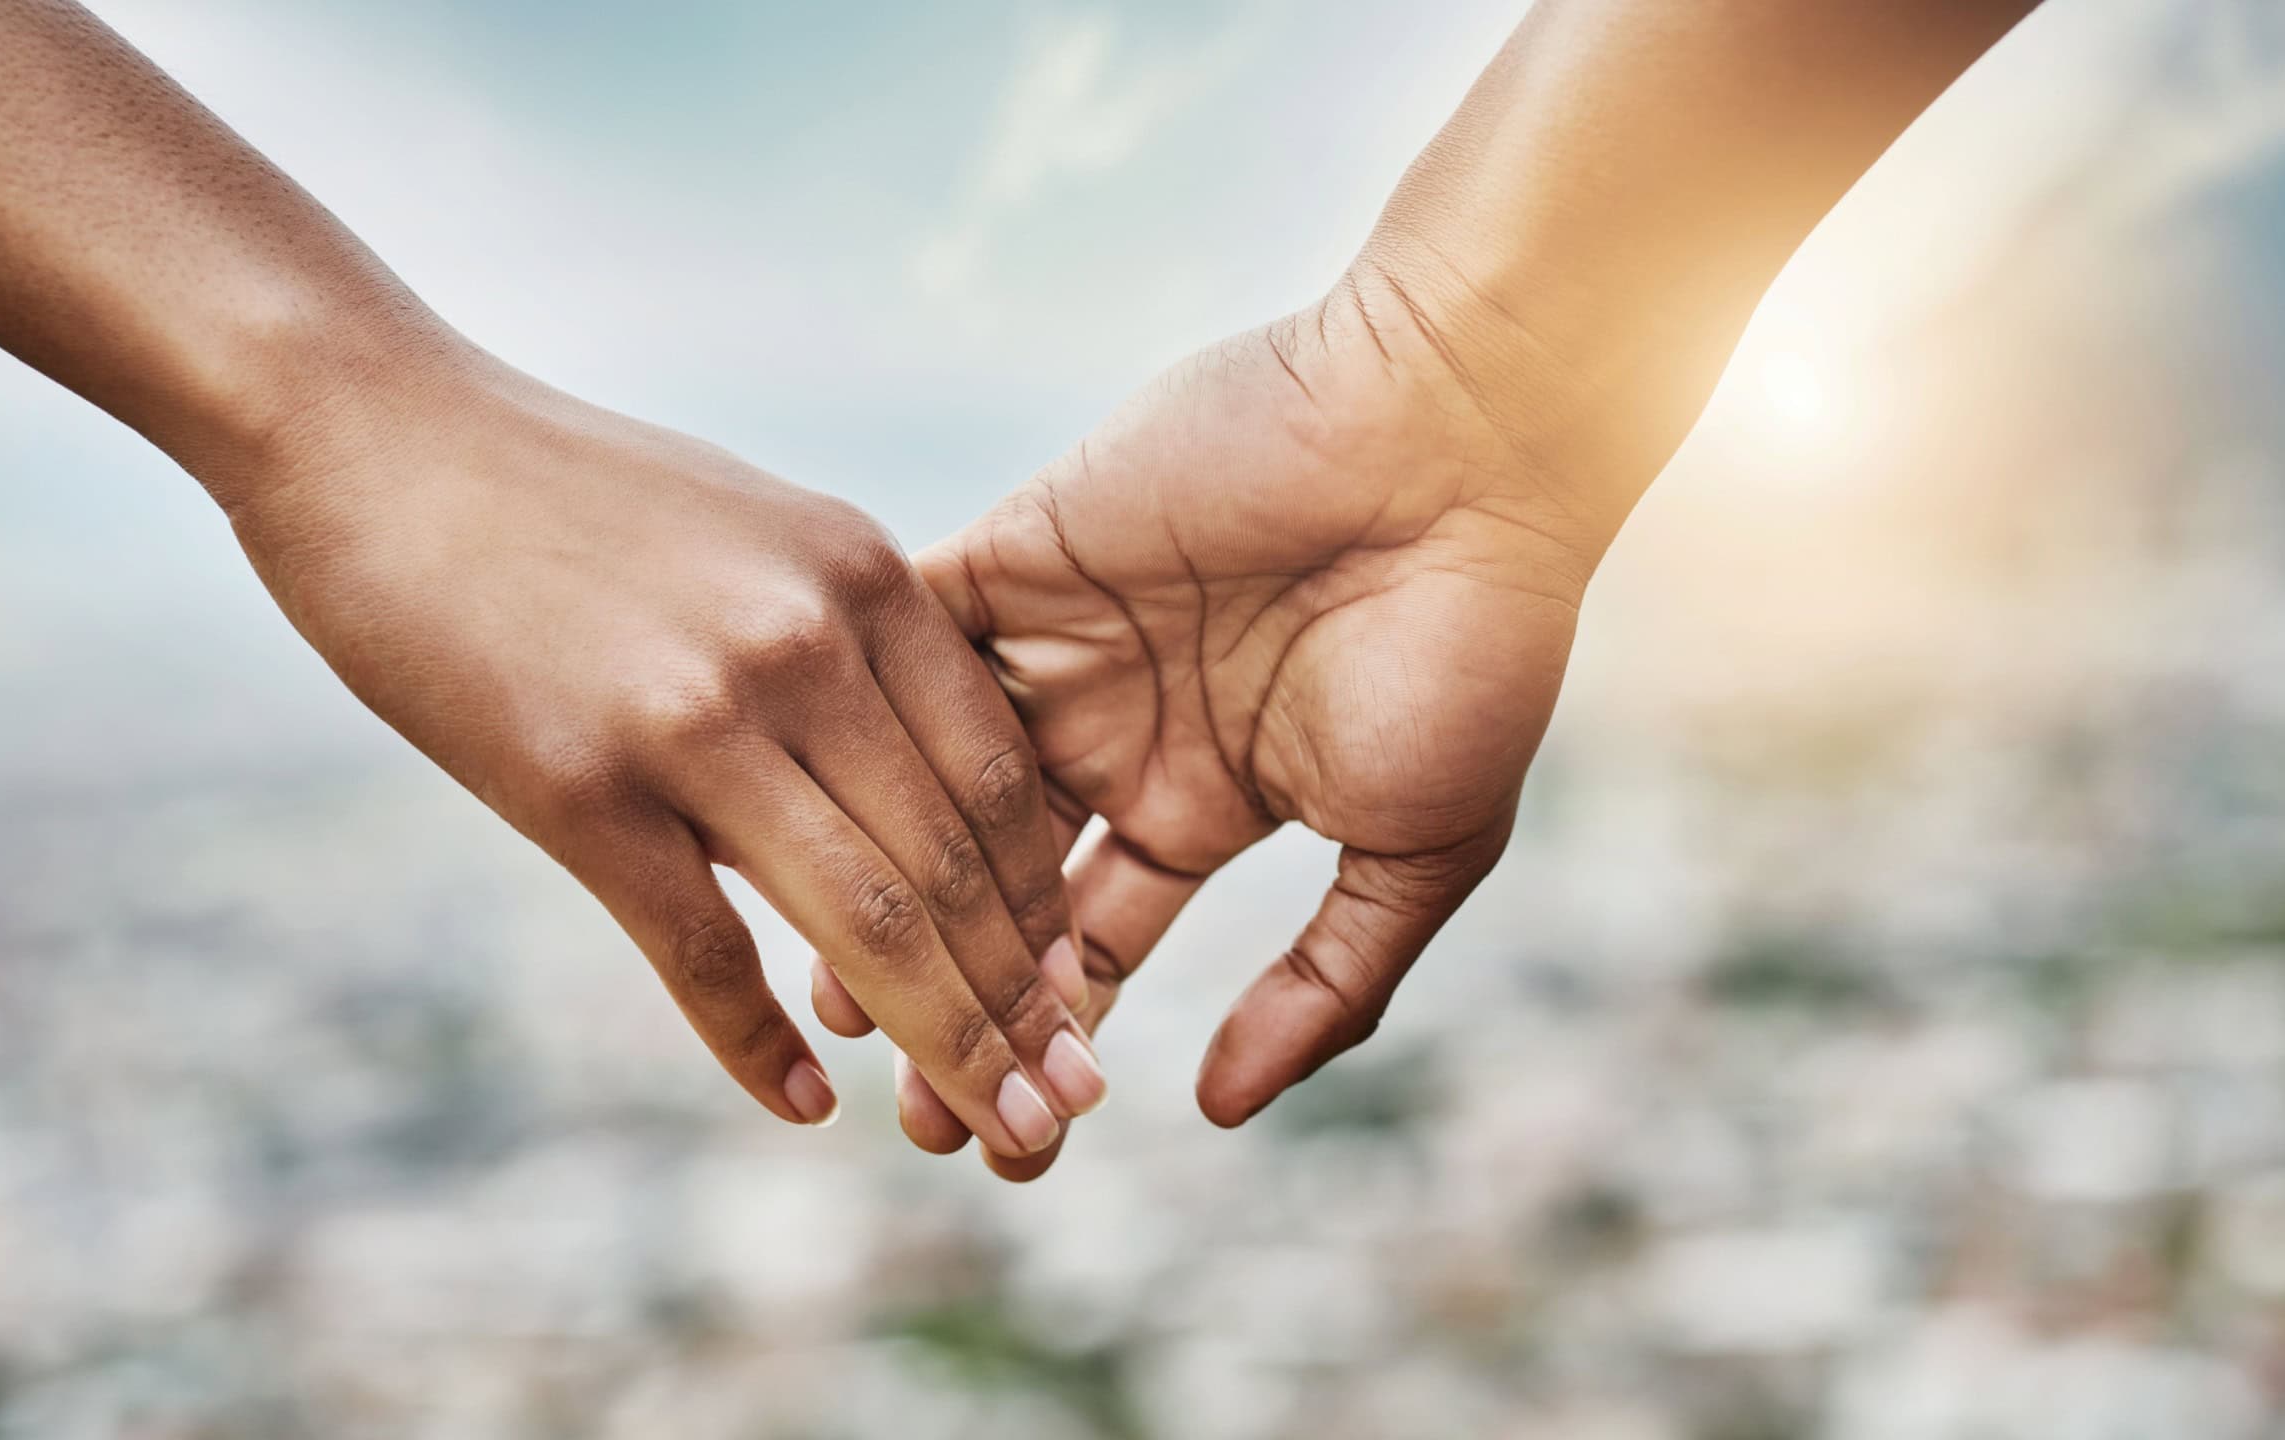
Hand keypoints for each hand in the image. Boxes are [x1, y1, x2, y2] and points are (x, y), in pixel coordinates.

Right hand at [225, 350, 1108, 1155]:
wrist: (375, 430)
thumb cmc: (565, 491)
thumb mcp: (753, 535)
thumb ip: (846, 648)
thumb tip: (906, 785)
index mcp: (862, 576)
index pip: (1002, 778)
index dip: (1046, 907)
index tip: (1071, 995)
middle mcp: (805, 644)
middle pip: (954, 866)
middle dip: (1023, 1004)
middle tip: (1071, 1102)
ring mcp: (696, 718)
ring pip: (865, 923)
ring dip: (942, 1045)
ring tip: (996, 1128)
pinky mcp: (580, 786)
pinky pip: (703, 951)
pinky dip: (762, 1044)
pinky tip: (804, 1105)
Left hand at [848, 262, 1647, 1174]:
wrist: (1459, 445)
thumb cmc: (1471, 643)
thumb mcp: (1420, 847)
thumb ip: (1328, 981)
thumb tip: (1221, 1112)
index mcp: (1204, 797)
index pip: (1093, 945)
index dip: (1047, 1039)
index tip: (1002, 1141)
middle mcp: (1115, 728)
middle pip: (989, 888)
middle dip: (949, 998)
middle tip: (904, 1110)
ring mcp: (1060, 643)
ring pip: (925, 785)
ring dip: (882, 884)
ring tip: (837, 1005)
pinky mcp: (1018, 552)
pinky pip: (909, 645)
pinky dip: (856, 723)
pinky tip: (813, 822)